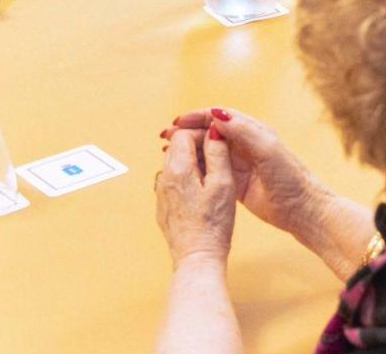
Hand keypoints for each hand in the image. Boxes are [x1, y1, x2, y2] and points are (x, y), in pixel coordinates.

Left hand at [156, 124, 235, 267]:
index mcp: (178, 169)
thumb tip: (214, 129)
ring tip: (214, 174)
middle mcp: (164, 178)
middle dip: (197, 145)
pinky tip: (204, 191)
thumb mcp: (223, 183)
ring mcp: (162, 193)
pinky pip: (174, 181)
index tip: (218, 141)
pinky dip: (188, 177)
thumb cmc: (213, 224)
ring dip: (193, 161)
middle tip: (219, 156)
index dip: (203, 133)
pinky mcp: (164, 205)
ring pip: (175, 163)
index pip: (183, 134)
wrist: (197, 256)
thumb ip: (218, 152)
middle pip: (176, 147)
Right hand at [166, 108, 324, 238]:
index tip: (177, 122)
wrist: (302, 209)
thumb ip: (243, 132)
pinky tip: (181, 171)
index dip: (199, 117)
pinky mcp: (237, 182)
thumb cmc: (290, 178)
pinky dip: (196, 167)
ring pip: (209, 151)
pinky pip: (212, 170)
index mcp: (256, 132)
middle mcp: (247, 145)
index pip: (223, 117)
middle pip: (213, 132)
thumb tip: (218, 114)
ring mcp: (241, 163)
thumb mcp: (267, 151)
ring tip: (167, 152)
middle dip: (189, 132)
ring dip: (189, 149)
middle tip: (165, 138)